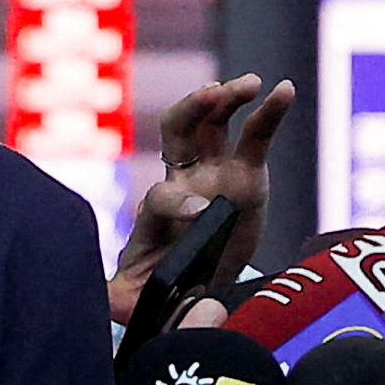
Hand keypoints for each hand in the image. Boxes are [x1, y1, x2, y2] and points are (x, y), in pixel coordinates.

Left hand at [109, 76, 296, 328]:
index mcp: (156, 212)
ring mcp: (213, 171)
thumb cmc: (159, 286)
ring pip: (214, 121)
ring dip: (228, 96)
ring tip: (250, 84)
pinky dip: (271, 112)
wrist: (193, 283)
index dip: (179, 202)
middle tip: (213, 94)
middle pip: (177, 130)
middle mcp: (183, 180)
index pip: (163, 197)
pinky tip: (284, 90)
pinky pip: (257, 136)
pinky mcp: (246, 174)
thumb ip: (116, 298)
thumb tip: (99, 300)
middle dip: (191, 109)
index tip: (200, 213)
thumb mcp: (133, 298)